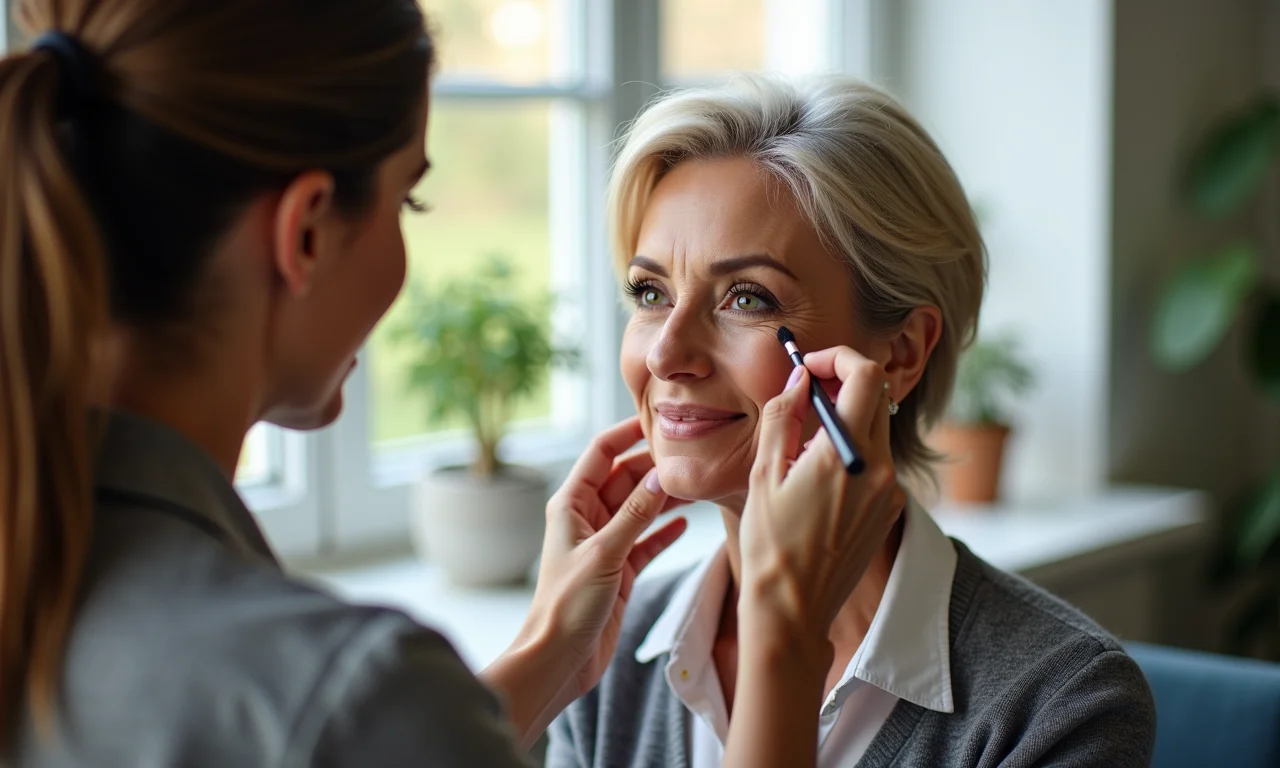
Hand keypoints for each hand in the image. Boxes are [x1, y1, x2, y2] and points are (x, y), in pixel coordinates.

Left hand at [520, 417, 687, 700]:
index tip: (661, 420)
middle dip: (655, 465)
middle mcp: (587, 518)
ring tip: (699, 484)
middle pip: (625, 477)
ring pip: (640, 508)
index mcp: (571, 504)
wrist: (559, 659)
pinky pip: (646, 541)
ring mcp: (605, 543)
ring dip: (665, 497)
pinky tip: (687, 523)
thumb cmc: (567, 605)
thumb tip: (661, 476)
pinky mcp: (620, 570)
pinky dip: (665, 531)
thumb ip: (635, 514)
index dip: (627, 432)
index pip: (600, 452)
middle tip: (693, 454)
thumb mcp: (604, 554)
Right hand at [738, 347, 905, 649]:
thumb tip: (798, 377)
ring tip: (807, 433)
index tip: (810, 365)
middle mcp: (880, 469)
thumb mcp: (764, 473)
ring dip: (848, 415)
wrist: (793, 606)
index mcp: (846, 455)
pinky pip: (878, 460)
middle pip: (877, 397)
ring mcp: (890, 491)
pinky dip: (855, 448)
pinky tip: (820, 470)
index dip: (839, 358)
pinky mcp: (890, 509)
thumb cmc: (769, 543)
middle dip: (843, 381)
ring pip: (878, 428)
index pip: (866, 376)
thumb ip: (782, 416)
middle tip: (808, 389)